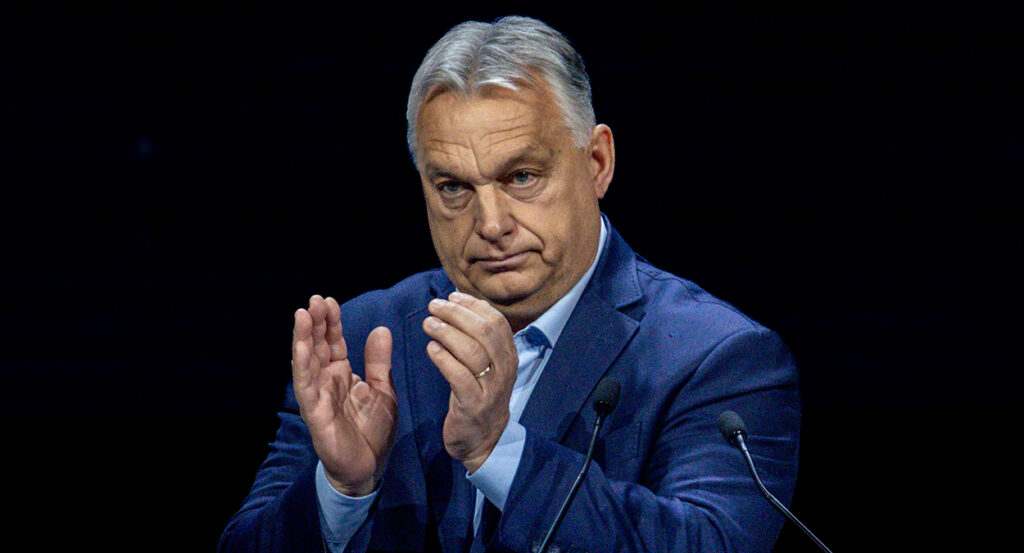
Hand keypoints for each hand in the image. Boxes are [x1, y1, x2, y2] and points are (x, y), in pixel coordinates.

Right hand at [292, 295, 396, 495]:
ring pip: (306, 361)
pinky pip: (306, 384)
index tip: (329, 301)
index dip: (330, 322)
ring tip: (303, 313)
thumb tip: (380, 329)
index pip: (332, 342)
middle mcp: (326, 381)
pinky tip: (302, 346)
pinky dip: (303, 363)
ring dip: (303, 337)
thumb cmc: (373, 430)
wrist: (370, 467)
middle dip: (315, 322)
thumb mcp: (383, 389)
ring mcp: (317, 395)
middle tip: (315, 299)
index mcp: (341, 374)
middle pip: (317, 346)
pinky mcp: (314, 411)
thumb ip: (379, 362)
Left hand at [422, 291, 517, 472]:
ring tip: (428, 324)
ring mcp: (491, 388)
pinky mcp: (473, 405)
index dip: (473, 306)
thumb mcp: (486, 366)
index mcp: (508, 355)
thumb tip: (457, 303)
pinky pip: (459, 376)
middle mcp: (504, 369)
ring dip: (447, 332)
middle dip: (457, 314)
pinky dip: (444, 359)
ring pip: (472, 351)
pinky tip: (431, 349)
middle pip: (485, 332)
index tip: (451, 296)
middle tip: (435, 306)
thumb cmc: (479, 396)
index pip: (496, 321)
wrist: (483, 441)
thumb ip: (476, 338)